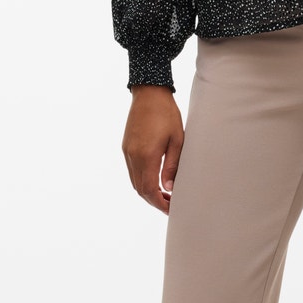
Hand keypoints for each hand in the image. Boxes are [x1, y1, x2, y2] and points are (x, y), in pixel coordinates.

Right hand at [122, 86, 184, 213]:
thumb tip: (169, 188)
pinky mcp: (126, 147)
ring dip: (148, 192)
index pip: (149, 189)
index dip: (159, 203)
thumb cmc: (167, 114)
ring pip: (134, 181)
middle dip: (154, 201)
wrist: (148, 93)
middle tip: (170, 205)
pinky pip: (132, 171)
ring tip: (165, 195)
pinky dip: (142, 181)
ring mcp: (127, 152)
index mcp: (146, 156)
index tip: (171, 209)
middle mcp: (133, 156)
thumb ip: (172, 166)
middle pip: (140, 189)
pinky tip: (155, 180)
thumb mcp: (177, 140)